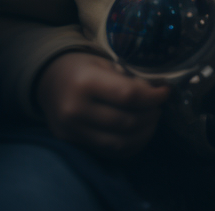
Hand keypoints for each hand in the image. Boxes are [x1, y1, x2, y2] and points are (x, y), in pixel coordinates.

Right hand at [35, 51, 169, 156]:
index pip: (128, 95)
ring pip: (118, 143)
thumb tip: (157, 91)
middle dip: (151, 115)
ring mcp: (71, 131)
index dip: (153, 96)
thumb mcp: (105, 62)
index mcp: (85, 82)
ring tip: (152, 120)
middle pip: (126, 122)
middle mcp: (75, 110)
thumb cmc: (83, 67)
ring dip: (143, 134)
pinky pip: (108, 152)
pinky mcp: (72, 144)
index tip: (165, 92)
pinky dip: (130, 146)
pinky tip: (139, 133)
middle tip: (159, 107)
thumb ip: (128, 77)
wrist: (49, 81)